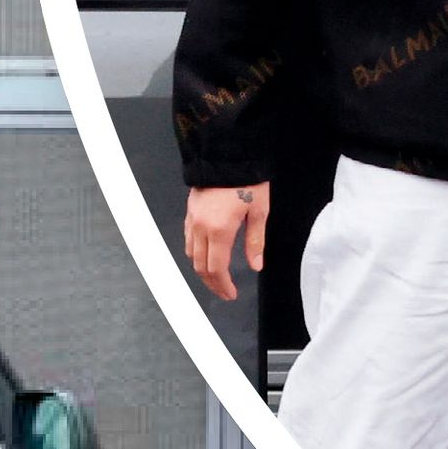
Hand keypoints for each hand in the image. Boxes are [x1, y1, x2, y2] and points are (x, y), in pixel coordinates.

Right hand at [183, 184, 269, 303]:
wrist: (228, 154)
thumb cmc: (247, 180)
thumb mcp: (259, 212)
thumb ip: (255, 242)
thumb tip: (255, 265)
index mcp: (219, 230)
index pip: (216, 269)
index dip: (223, 285)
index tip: (231, 294)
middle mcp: (201, 227)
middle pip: (200, 266)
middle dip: (212, 283)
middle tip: (224, 292)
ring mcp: (193, 219)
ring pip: (191, 254)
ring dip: (202, 270)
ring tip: (216, 277)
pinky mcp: (190, 212)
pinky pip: (188, 239)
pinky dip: (196, 253)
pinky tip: (207, 255)